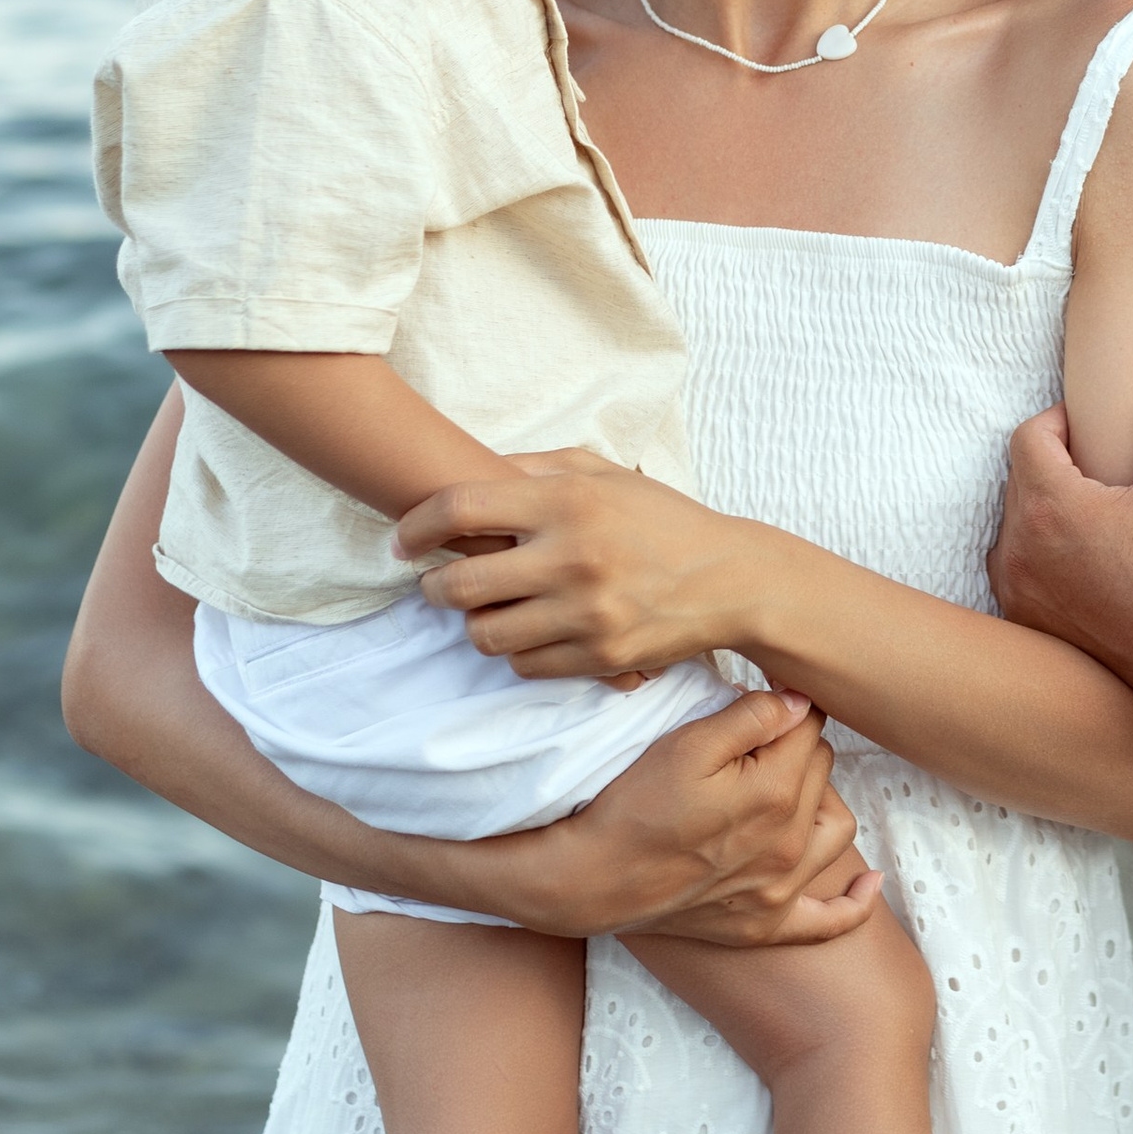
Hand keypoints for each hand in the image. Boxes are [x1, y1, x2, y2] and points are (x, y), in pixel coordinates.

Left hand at [398, 454, 771, 683]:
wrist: (729, 579)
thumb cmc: (661, 519)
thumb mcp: (603, 473)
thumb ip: (534, 467)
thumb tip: (468, 471)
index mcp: (568, 501)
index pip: (460, 508)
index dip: (415, 526)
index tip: (403, 540)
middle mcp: (572, 557)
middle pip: (457, 585)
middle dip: (434, 586)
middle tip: (438, 581)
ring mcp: (586, 612)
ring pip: (483, 634)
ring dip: (476, 622)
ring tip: (491, 607)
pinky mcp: (599, 656)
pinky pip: (522, 665)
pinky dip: (517, 650)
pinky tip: (532, 630)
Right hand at [487, 685, 881, 945]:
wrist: (590, 878)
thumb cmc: (632, 805)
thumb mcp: (686, 745)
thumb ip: (752, 717)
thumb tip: (800, 702)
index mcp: (775, 792)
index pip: (808, 726)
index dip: (785, 706)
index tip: (761, 704)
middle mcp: (790, 843)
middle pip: (823, 771)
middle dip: (797, 749)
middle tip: (753, 745)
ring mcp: (782, 889)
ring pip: (836, 825)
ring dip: (822, 800)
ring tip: (786, 788)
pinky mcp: (766, 924)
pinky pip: (831, 920)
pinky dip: (855, 901)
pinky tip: (867, 880)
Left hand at [989, 356, 1132, 721]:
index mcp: (1049, 505)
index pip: (1030, 436)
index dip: (1060, 423)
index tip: (1093, 431)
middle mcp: (1019, 548)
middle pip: (1019, 480)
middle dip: (1053, 466)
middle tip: (1100, 472)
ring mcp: (1017, 592)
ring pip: (1013, 528)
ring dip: (1042, 514)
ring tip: (1092, 518)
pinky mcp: (1027, 626)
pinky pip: (1016, 574)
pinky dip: (1040, 559)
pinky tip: (1082, 565)